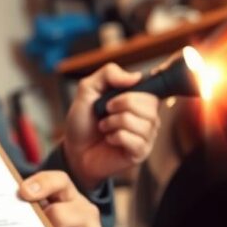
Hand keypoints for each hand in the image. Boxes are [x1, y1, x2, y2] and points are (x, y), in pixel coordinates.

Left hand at [63, 63, 160, 190]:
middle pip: (150, 105)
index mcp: (139, 100)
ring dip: (115, 123)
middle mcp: (148, 117)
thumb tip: (136, 76)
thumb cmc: (83, 121)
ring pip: (142, 123)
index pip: (152, 89)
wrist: (73, 149)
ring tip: (104, 127)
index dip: (134, 91)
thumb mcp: (88, 89)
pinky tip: (110, 139)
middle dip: (122, 105)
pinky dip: (116, 138)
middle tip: (106, 111)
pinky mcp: (140, 153)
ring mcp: (146, 136)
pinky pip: (136, 141)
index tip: (113, 98)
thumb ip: (109, 74)